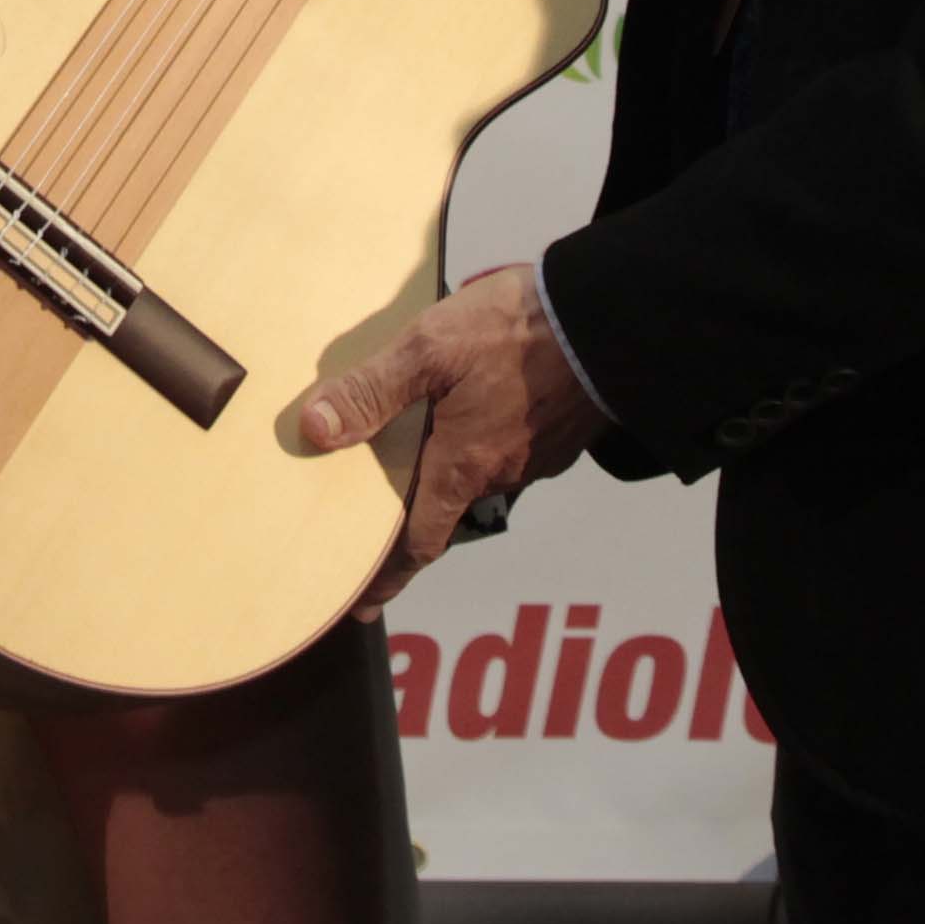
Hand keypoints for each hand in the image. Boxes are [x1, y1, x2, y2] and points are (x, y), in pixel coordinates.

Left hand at [292, 268, 605, 595]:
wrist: (608, 319)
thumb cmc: (516, 331)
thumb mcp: (428, 349)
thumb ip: (372, 390)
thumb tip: (316, 431)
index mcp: (463, 465)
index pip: (419, 540)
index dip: (389, 574)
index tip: (366, 604)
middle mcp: (501, 471)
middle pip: (445, 504)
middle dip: (413, 511)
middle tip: (379, 515)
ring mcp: (536, 454)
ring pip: (479, 471)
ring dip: (452, 464)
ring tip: (424, 443)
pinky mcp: (559, 432)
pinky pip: (510, 447)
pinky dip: (484, 439)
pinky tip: (476, 408)